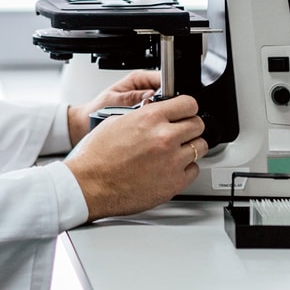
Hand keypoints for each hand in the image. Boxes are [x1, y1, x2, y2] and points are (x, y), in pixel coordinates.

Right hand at [63, 93, 207, 222]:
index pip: (189, 104)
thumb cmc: (96, 157)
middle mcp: (165, 137)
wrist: (88, 185)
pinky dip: (186, 168)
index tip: (186, 112)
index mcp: (150, 118)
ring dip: (190, 147)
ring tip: (176, 151)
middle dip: (190, 126)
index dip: (187, 107)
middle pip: (198, 125)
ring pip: (200, 147)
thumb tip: (153, 113)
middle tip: (181, 132)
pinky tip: (172, 167)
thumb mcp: (116, 122)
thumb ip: (142, 116)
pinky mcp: (174, 183)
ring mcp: (172, 161)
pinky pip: (194, 170)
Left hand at [66, 70, 161, 146]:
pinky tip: (151, 125)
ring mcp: (146, 99)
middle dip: (166, 102)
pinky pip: (157, 113)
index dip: (169, 89)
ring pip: (164, 103)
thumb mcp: (113, 100)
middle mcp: (143, 87)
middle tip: (159, 113)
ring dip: (161, 112)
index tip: (171, 101)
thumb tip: (149, 95)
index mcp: (137, 78)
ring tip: (152, 119)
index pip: (161, 78)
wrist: (89, 120)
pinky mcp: (145, 110)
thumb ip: (131, 97)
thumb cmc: (98, 108)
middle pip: (166, 91)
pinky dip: (156, 119)